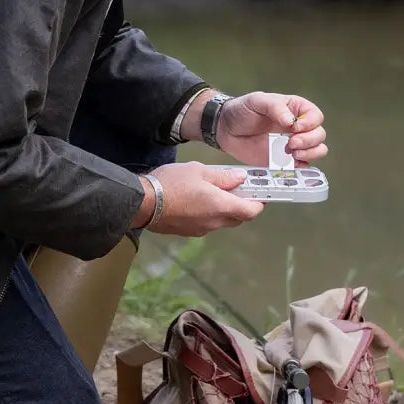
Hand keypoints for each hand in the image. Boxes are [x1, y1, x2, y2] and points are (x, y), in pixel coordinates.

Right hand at [132, 162, 264, 235]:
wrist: (143, 203)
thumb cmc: (171, 183)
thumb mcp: (199, 171)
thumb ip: (223, 176)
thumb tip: (240, 178)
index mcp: (221, 206)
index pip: (251, 211)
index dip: (258, 203)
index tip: (259, 193)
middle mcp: (214, 222)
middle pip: (238, 218)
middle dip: (241, 206)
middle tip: (236, 190)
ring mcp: (200, 229)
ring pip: (221, 221)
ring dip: (223, 210)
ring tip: (212, 193)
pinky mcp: (188, 232)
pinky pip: (206, 224)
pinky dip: (208, 214)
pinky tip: (196, 201)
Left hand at [216, 92, 326, 166]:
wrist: (224, 129)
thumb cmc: (241, 110)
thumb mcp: (257, 101)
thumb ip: (275, 108)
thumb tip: (291, 121)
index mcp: (295, 109)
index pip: (315, 115)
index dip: (310, 123)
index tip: (295, 127)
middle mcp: (297, 127)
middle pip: (319, 134)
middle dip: (309, 140)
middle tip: (291, 143)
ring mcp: (292, 144)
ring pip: (317, 150)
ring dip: (310, 153)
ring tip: (291, 153)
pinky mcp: (284, 160)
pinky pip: (303, 165)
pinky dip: (302, 166)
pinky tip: (290, 163)